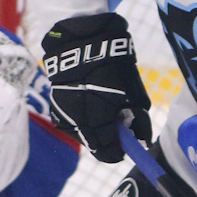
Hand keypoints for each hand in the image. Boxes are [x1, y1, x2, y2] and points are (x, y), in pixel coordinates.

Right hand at [41, 13, 151, 162]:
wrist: (81, 43)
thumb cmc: (114, 67)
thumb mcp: (134, 94)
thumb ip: (138, 121)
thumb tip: (141, 139)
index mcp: (98, 119)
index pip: (109, 152)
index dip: (120, 151)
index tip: (127, 147)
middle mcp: (77, 122)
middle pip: (95, 146)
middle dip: (108, 140)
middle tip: (119, 126)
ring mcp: (63, 115)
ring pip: (82, 135)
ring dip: (94, 129)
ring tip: (103, 107)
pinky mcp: (55, 108)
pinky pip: (72, 122)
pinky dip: (82, 119)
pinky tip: (89, 101)